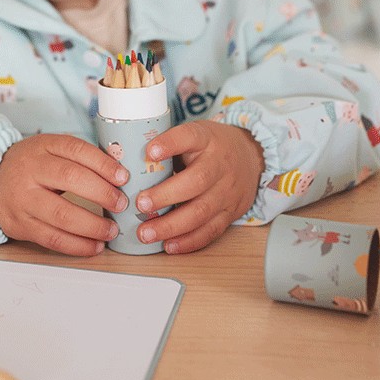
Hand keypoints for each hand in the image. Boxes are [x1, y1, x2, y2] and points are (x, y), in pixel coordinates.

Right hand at [0, 133, 129, 255]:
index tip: (123, 177)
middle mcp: (30, 170)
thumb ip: (81, 158)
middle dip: (102, 193)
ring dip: (93, 226)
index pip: (76, 150)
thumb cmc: (32, 166)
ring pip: (61, 214)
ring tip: (111, 230)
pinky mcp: (20, 224)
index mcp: (42, 146)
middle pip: (70, 179)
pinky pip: (52, 239)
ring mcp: (23, 199)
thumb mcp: (52, 150)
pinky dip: (77, 246)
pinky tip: (94, 246)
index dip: (103, 164)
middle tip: (121, 204)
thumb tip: (119, 172)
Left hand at [132, 120, 262, 253]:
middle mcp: (220, 165)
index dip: (170, 143)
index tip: (149, 151)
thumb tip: (128, 161)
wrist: (251, 157)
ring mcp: (227, 191)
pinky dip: (189, 241)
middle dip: (165, 196)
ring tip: (146, 233)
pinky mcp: (231, 212)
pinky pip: (211, 230)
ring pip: (202, 211)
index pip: (189, 136)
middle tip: (140, 205)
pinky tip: (169, 245)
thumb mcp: (194, 135)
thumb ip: (169, 146)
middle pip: (196, 181)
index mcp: (206, 139)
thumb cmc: (212, 146)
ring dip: (172, 226)